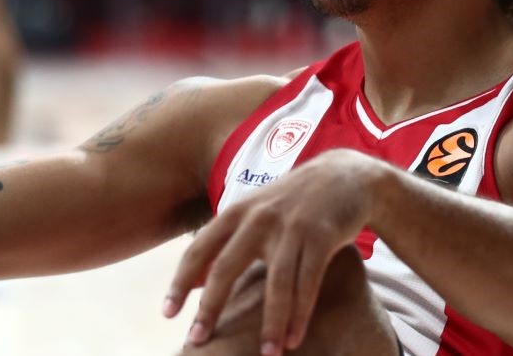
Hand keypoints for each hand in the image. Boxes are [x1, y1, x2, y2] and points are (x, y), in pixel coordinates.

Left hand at [163, 149, 385, 355]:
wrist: (345, 175)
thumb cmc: (292, 202)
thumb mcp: (253, 214)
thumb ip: (223, 244)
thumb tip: (191, 282)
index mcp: (236, 212)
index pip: (199, 250)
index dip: (180, 282)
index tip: (167, 314)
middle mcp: (258, 217)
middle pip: (226, 267)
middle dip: (209, 307)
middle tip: (196, 341)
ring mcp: (290, 226)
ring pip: (275, 283)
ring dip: (270, 323)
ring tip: (266, 354)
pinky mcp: (321, 235)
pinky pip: (308, 282)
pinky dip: (300, 314)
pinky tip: (293, 338)